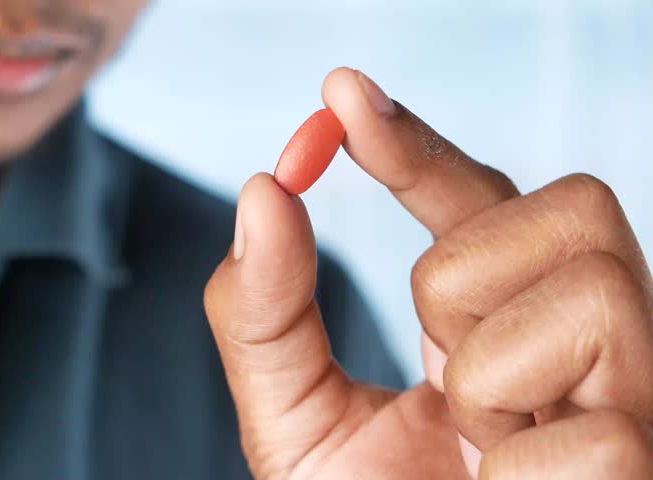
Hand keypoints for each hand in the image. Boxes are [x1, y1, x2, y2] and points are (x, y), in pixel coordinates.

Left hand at [204, 67, 652, 478]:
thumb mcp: (292, 423)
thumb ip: (265, 314)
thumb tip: (262, 191)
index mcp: (490, 325)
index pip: (476, 201)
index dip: (415, 142)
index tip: (339, 93)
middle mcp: (578, 346)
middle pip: (571, 206)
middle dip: (464, 272)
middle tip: (439, 360)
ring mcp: (635, 402)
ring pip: (598, 285)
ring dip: (494, 369)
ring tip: (477, 445)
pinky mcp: (650, 464)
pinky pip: (601, 430)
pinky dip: (519, 468)